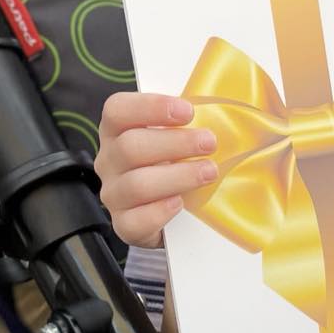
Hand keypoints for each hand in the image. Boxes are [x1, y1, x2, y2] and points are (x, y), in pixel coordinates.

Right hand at [96, 92, 217, 247]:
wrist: (168, 214)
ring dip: (178, 176)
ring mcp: (113, 195)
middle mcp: (109, 161)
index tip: (188, 111)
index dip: (151, 107)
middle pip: (130, 147)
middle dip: (175, 143)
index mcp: (116, 131)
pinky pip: (136, 221)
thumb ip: (187, 123)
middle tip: (209, 143)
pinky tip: (181, 203)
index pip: (117, 110)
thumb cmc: (173, 165)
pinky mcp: (124, 225)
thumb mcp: (176, 138)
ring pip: (136, 185)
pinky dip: (161, 211)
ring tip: (209, 172)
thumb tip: (225, 109)